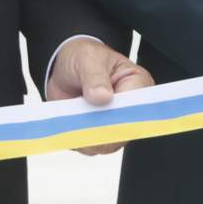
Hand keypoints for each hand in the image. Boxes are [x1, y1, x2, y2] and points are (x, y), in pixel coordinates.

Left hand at [42, 39, 156, 155]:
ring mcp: (113, 122)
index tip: (98, 112)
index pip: (137, 106)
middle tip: (79, 120)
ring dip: (86, 137)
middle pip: (124, 130)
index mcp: (137, 83)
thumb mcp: (88, 60)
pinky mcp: (97, 132)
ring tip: (71, 121)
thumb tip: (103, 97)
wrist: (64, 67)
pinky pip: (90, 146)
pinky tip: (68, 127)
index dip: (119, 114)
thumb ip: (95, 78)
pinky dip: (77, 141)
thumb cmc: (83, 57)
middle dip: (100, 129)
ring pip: (107, 144)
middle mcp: (129, 106)